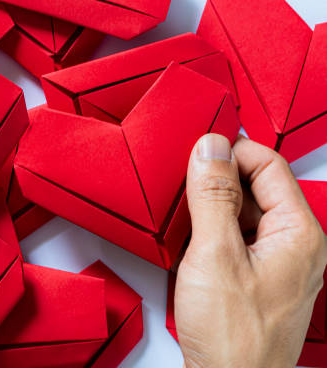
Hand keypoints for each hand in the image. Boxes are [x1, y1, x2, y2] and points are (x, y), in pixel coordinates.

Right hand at [175, 134, 326, 367]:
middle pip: (256, 187)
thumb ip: (212, 195)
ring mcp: (277, 263)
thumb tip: (211, 147)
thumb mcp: (214, 254)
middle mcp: (294, 245)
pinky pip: (237, 237)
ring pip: (244, 212)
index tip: (197, 154)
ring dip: (212, 208)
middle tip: (185, 189)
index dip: (231, 153)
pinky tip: (193, 246)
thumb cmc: (232, 335)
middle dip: (218, 181)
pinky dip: (212, 233)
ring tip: (186, 223)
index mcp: (298, 233)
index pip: (268, 165)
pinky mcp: (257, 277)